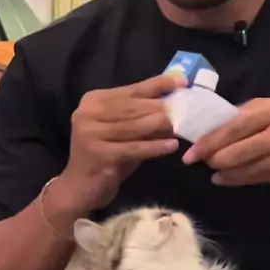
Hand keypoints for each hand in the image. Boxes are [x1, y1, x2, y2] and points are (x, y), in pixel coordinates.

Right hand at [59, 74, 184, 212]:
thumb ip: (140, 115)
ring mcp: (90, 132)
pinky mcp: (98, 153)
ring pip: (135, 126)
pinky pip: (134, 148)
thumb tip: (173, 102)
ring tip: (184, 125)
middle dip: (162, 107)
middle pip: (134, 107)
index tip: (182, 81)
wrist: (80, 187)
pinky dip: (155, 147)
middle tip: (189, 108)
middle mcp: (88, 112)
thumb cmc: (107, 156)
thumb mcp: (122, 131)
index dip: (158, 85)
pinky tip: (172, 146)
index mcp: (93, 100)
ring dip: (162, 126)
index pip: (131, 89)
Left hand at [183, 96, 269, 186]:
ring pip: (243, 171)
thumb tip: (221, 121)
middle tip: (201, 160)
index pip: (235, 128)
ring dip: (224, 172)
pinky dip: (237, 179)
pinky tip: (227, 178)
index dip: (210, 141)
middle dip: (213, 159)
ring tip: (214, 170)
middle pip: (236, 154)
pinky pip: (255, 179)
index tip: (192, 151)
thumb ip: (252, 110)